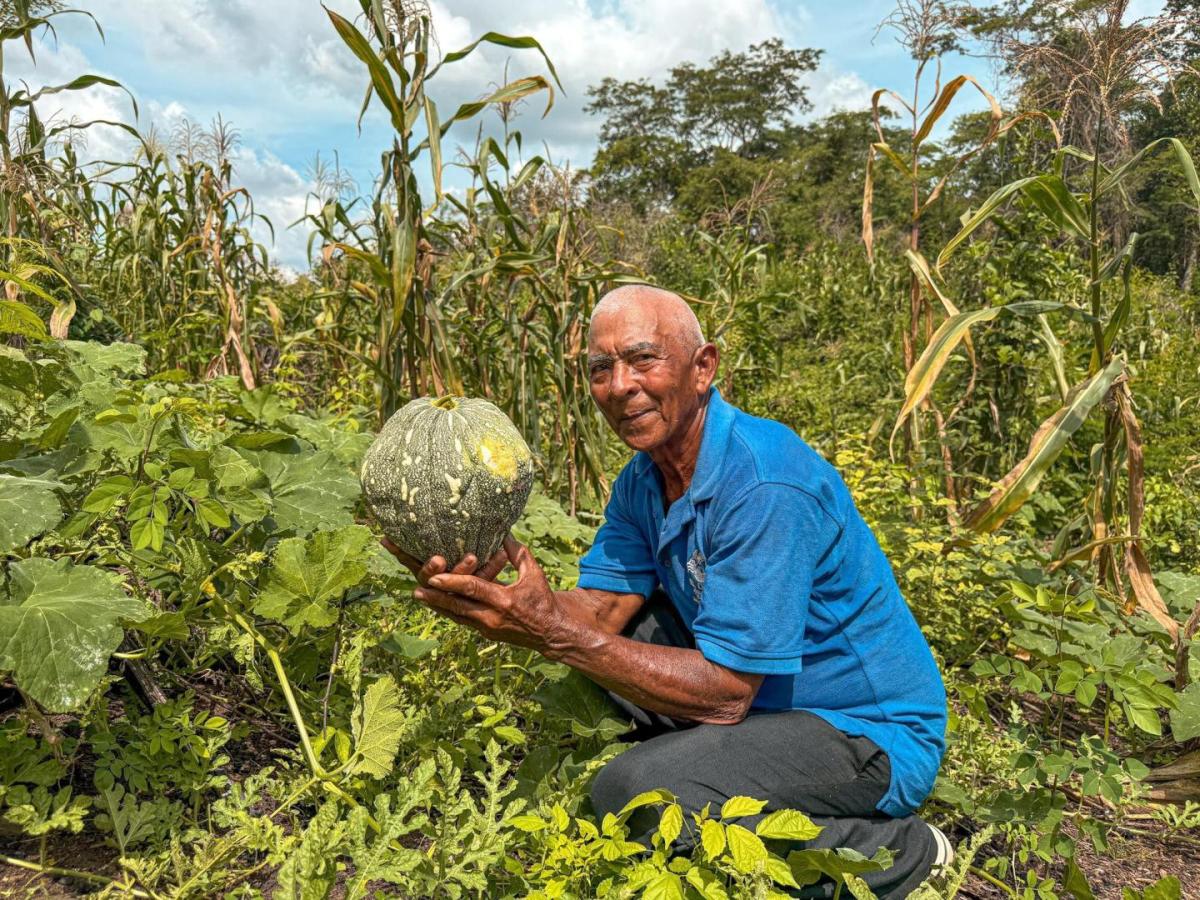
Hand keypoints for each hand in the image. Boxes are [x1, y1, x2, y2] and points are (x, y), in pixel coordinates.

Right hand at [381, 536, 509, 586]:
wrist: (501, 596)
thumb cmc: (469, 559)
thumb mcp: (450, 547)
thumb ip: (436, 535)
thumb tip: (407, 514)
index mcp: (428, 571)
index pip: (409, 559)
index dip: (397, 550)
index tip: (386, 539)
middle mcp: (438, 584)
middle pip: (428, 577)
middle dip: (430, 568)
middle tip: (438, 559)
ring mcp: (457, 592)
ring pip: (456, 583)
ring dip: (461, 569)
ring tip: (472, 556)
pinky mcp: (479, 595)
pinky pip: (484, 580)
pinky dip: (492, 565)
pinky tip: (502, 552)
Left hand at [413, 535, 570, 653]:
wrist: (551, 633)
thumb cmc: (542, 599)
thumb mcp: (534, 573)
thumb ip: (517, 553)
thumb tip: (503, 532)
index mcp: (504, 600)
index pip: (473, 589)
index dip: (452, 581)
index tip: (434, 576)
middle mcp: (491, 617)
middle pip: (457, 606)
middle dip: (436, 598)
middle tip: (416, 590)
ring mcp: (486, 628)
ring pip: (456, 616)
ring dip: (436, 606)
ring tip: (418, 595)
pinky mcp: (485, 634)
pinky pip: (462, 621)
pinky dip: (448, 611)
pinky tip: (435, 603)